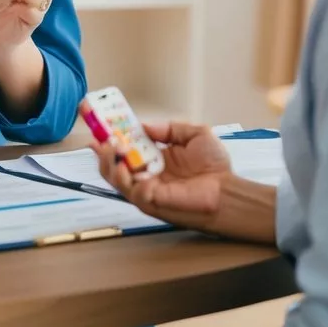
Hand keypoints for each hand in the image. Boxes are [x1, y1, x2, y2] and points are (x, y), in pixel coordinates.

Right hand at [91, 120, 233, 231]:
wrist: (227, 190)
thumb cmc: (214, 166)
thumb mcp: (195, 134)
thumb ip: (170, 127)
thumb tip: (144, 126)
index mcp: (153, 157)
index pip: (125, 147)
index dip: (111, 136)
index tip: (100, 124)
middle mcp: (145, 174)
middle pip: (111, 164)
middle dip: (103, 150)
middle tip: (103, 138)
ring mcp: (145, 189)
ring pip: (114, 179)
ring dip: (109, 163)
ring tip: (112, 148)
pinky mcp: (150, 202)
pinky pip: (131, 192)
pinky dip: (126, 180)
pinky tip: (130, 168)